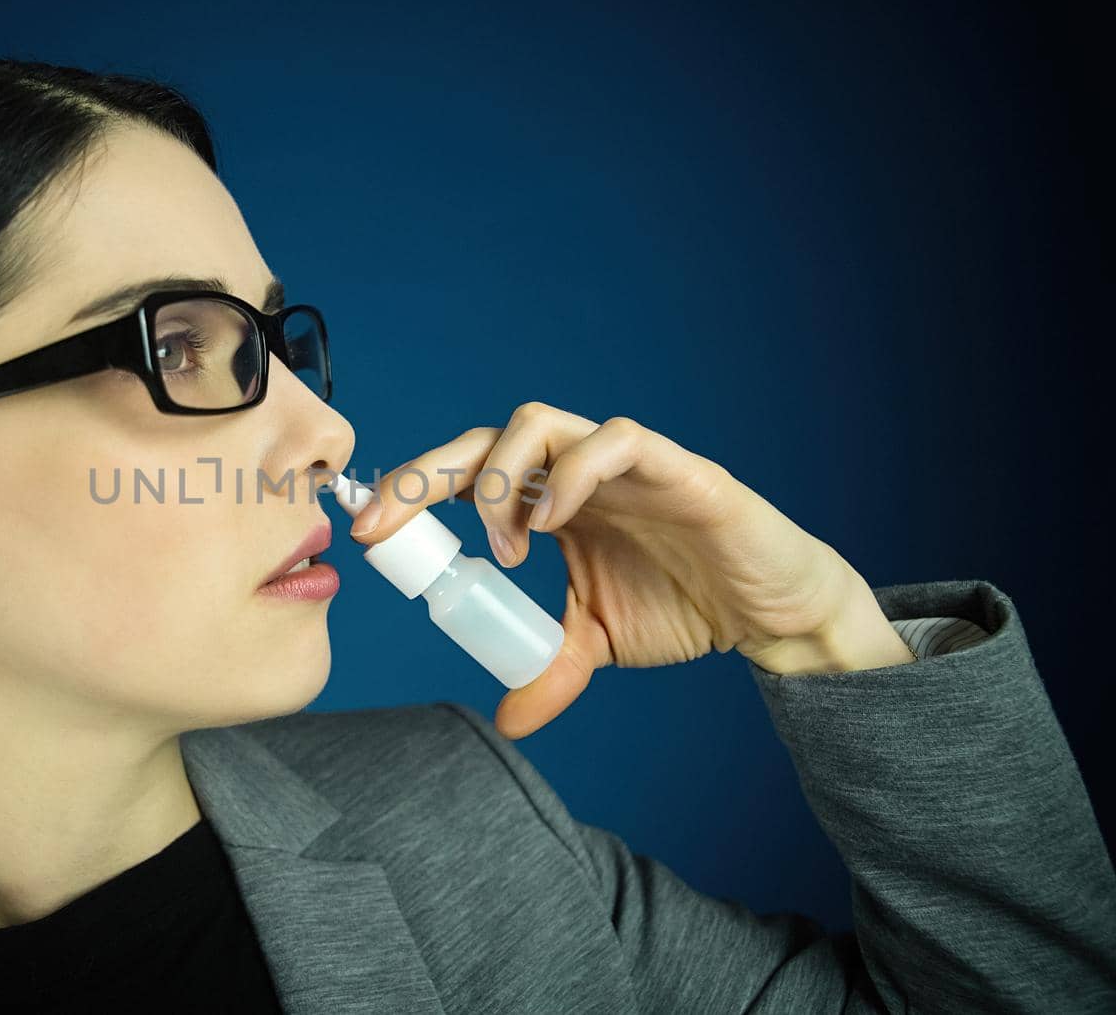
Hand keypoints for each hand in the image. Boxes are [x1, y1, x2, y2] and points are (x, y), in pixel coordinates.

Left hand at [347, 403, 913, 737]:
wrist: (771, 614)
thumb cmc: (684, 605)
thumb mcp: (597, 645)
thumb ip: (550, 669)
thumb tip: (507, 718)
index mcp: (549, 501)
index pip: (466, 476)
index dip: (413, 492)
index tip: (367, 532)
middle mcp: (576, 470)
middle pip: (484, 437)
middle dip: (426, 471)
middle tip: (387, 521)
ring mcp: (623, 461)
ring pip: (539, 420)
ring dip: (500, 476)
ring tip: (505, 544)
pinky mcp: (676, 467)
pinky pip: (615, 440)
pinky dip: (574, 473)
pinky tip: (553, 523)